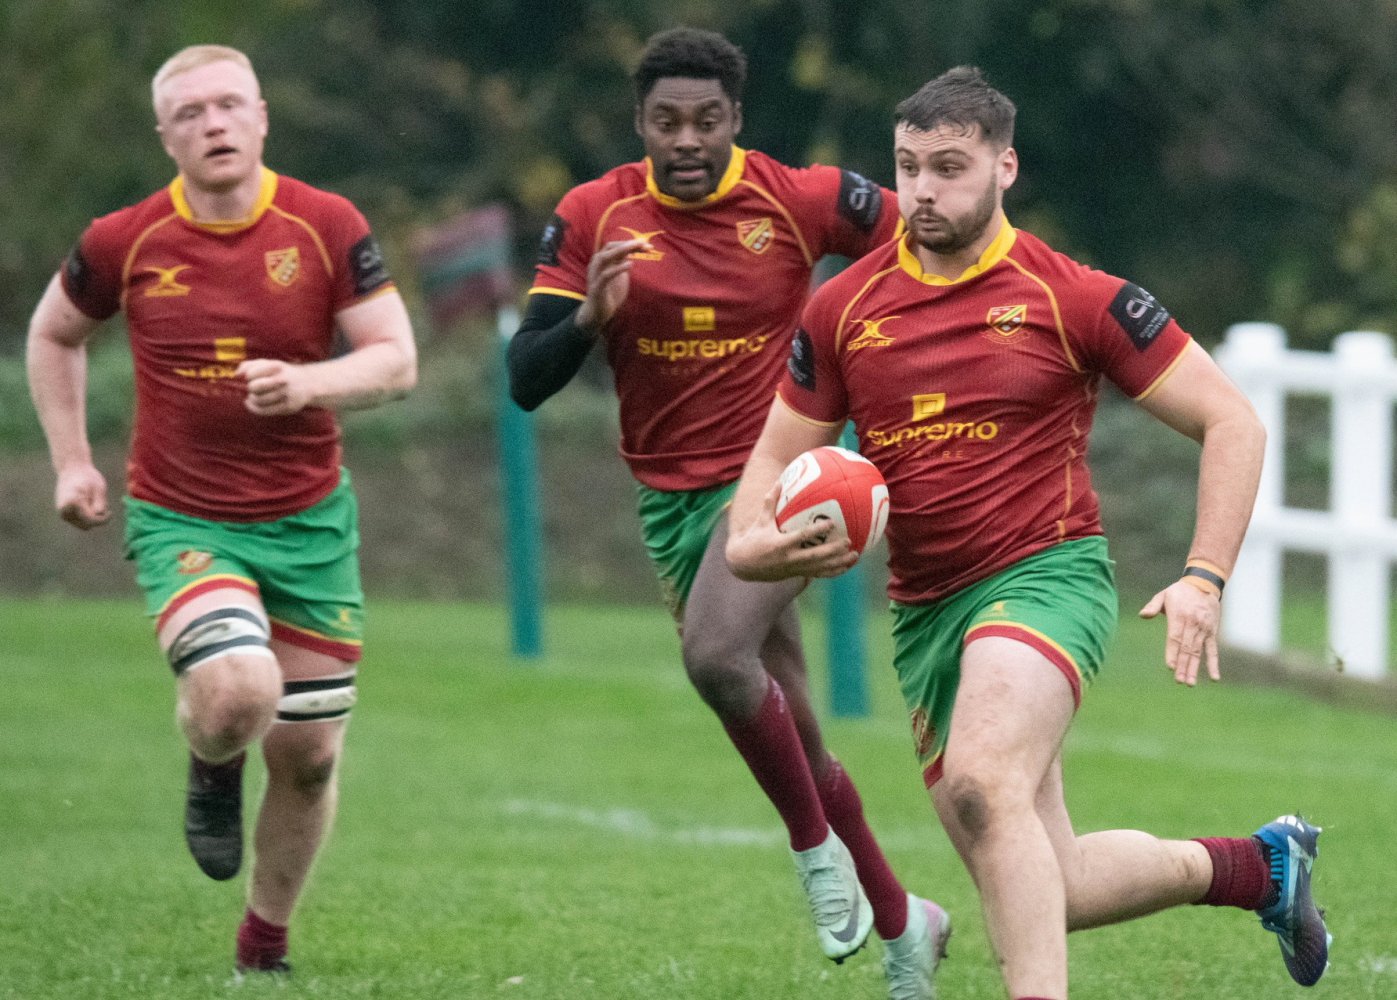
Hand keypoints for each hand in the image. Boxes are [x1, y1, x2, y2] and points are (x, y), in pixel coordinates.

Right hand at [55, 462, 109, 529]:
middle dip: (96, 519)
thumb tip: (98, 514)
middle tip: (102, 504)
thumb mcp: (98, 488)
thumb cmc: (88, 477)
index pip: (90, 520)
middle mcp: (64, 510)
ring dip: (91, 517)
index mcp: (72, 503)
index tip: (110, 513)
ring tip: (93, 501)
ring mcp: (62, 513)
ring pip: (83, 525)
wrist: (72, 469)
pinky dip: (86, 515)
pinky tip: (88, 502)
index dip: (102, 519)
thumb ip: (99, 502)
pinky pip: (79, 521)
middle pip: (86, 526)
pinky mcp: (64, 514)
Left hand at [238, 359, 316, 415]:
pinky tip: (251, 404)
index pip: (252, 373)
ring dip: (252, 399)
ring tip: (253, 396)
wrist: (308, 383)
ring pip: (259, 400)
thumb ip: (249, 365)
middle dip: (250, 388)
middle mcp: (283, 380)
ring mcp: (286, 395)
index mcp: (277, 366)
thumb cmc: (282, 372)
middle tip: (253, 388)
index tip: (251, 377)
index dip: (248, 376)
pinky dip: (254, 408)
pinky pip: (265, 411)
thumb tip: (236, 374)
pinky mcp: (288, 407)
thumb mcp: (268, 363)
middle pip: (255, 387)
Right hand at [575, 238, 650, 330]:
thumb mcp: (619, 276)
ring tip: (634, 248)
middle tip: (644, 243)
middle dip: (627, 244)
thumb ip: (623, 264)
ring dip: (620, 250)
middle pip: (610, 247)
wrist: (598, 314)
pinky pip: (605, 275)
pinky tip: (630, 264)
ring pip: (604, 257)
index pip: (616, 246)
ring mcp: (595, 276)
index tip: (647, 244)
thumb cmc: (610, 293)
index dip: (631, 243)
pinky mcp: (596, 288)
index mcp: (602, 261)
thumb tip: (632, 252)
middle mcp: (596, 265)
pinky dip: (617, 268)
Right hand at [725, 484, 859, 580]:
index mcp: (781, 544)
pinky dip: (834, 571)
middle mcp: (790, 558)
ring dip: (839, 563)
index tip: (831, 523)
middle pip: (816, 556)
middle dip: (833, 550)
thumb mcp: (761, 520)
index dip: (817, 530)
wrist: (744, 565)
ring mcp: (795, 568)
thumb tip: (779, 481)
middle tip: (848, 541)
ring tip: (855, 555)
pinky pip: (819, 574)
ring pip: (821, 567)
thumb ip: (770, 501)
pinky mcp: (797, 574)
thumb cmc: (753, 538)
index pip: (802, 537)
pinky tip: (847, 566)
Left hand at [1138, 579, 1221, 685]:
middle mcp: (1193, 624)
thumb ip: (1153, 605)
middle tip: (1179, 681)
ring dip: (1194, 668)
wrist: (1204, 584)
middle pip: (1187, 648)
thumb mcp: (1164, 595)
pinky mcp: (1212, 632)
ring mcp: (1204, 629)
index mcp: (1179, 616)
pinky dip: (1213, 664)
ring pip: (1198, 651)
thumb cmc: (1179, 592)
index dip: (1173, 653)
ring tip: (1190, 683)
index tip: (1171, 666)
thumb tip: (1142, 615)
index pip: (1175, 638)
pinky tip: (1214, 678)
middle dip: (1183, 666)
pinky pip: (1213, 650)